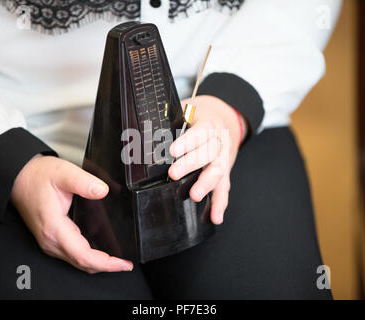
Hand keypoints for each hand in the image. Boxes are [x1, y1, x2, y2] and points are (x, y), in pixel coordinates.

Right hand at [11, 155, 132, 273]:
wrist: (18, 176)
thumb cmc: (37, 176)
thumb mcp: (63, 173)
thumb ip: (85, 182)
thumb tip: (102, 191)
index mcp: (54, 228)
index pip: (84, 256)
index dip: (106, 263)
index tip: (122, 263)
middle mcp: (50, 240)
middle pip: (82, 263)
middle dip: (106, 267)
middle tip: (125, 264)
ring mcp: (49, 241)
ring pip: (77, 262)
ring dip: (98, 263)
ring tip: (118, 260)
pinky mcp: (51, 238)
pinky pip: (72, 255)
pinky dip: (89, 258)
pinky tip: (101, 253)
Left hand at [168, 95, 246, 224]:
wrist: (221, 121)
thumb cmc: (196, 120)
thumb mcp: (183, 114)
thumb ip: (169, 124)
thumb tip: (139, 135)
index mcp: (208, 124)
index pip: (200, 132)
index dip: (187, 141)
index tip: (172, 151)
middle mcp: (219, 141)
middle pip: (209, 152)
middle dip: (191, 164)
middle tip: (174, 174)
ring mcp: (223, 158)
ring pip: (219, 170)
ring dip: (206, 184)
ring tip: (194, 195)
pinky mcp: (225, 172)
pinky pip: (224, 188)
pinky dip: (219, 204)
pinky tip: (214, 217)